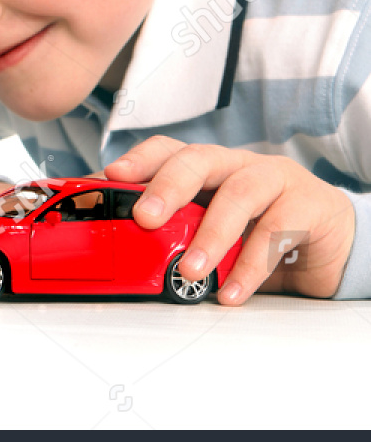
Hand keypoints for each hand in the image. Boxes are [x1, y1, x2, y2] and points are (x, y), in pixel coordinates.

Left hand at [103, 135, 354, 303]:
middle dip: (168, 187)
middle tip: (145, 219)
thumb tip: (116, 246)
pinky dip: (251, 266)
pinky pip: (278, 231)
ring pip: (239, 194)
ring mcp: (275, 179)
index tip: (112, 177)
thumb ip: (171, 231)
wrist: (327, 245)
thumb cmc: (258, 232)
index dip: (140, 159)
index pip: (169, 149)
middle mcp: (237, 165)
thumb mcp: (209, 229)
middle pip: (199, 160)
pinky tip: (232, 292)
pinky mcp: (309, 204)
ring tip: (189, 270)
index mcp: (207, 166)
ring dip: (211, 235)